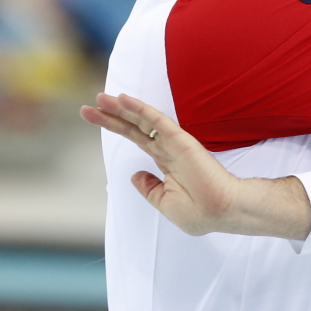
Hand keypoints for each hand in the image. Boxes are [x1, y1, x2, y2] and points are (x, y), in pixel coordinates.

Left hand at [81, 92, 239, 235]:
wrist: (223, 212)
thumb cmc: (201, 212)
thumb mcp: (165, 203)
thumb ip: (148, 188)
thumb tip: (134, 175)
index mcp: (164, 162)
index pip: (135, 138)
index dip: (114, 126)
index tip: (94, 119)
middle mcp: (166, 148)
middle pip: (133, 126)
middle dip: (110, 116)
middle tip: (87, 107)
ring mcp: (172, 142)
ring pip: (141, 120)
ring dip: (120, 108)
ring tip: (99, 98)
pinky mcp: (180, 140)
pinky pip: (156, 121)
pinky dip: (140, 109)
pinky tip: (124, 100)